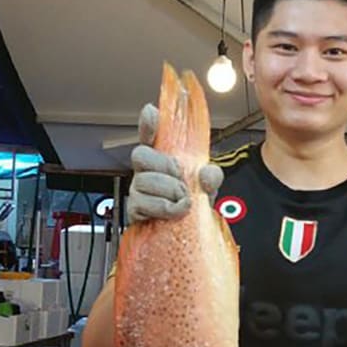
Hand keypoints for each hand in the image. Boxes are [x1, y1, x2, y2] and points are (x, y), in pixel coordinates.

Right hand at [126, 104, 223, 223]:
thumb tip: (207, 174)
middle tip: (182, 180)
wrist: (186, 234)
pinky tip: (173, 212)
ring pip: (143, 181)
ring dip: (168, 191)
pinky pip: (142, 204)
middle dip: (164, 165)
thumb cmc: (191, 204)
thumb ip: (211, 176)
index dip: (148, 123)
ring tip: (183, 201)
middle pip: (140, 154)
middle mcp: (145, 171)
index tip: (151, 113)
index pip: (150, 135)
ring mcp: (138, 190)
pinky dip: (163, 208)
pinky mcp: (135, 210)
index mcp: (161, 159)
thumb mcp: (207, 188)